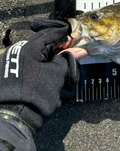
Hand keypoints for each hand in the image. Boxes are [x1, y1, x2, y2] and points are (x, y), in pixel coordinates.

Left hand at [0, 19, 86, 136]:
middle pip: (40, 43)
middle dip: (54, 46)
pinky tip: (45, 69)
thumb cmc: (38, 94)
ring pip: (32, 52)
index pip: (49, 34)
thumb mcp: (56, 74)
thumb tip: (80, 51)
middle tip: (68, 51)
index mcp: (28, 47)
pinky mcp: (7, 71)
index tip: (72, 39)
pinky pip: (25, 61)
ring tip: (58, 62)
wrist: (16, 116)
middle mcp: (16, 51)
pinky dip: (37, 62)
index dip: (63, 36)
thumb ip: (67, 58)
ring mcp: (10, 61)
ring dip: (46, 55)